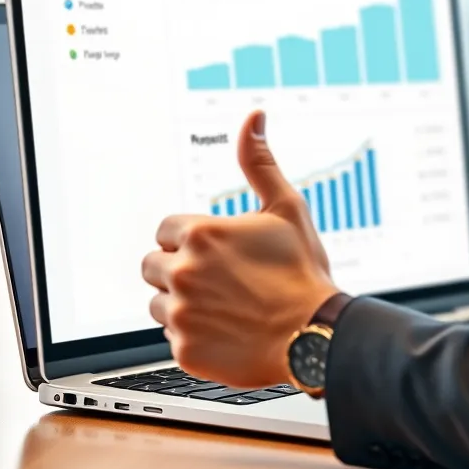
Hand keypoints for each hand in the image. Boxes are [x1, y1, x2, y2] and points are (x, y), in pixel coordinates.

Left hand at [142, 110, 338, 388]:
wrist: (316, 336)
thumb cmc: (303, 272)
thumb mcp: (286, 207)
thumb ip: (259, 162)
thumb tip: (253, 119)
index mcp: (202, 234)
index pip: (165, 230)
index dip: (191, 238)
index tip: (216, 251)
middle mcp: (183, 272)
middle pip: (152, 265)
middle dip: (179, 268)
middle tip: (220, 278)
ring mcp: (181, 314)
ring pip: (159, 303)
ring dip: (182, 302)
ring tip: (225, 305)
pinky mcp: (184, 349)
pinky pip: (172, 337)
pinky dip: (194, 335)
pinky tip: (227, 329)